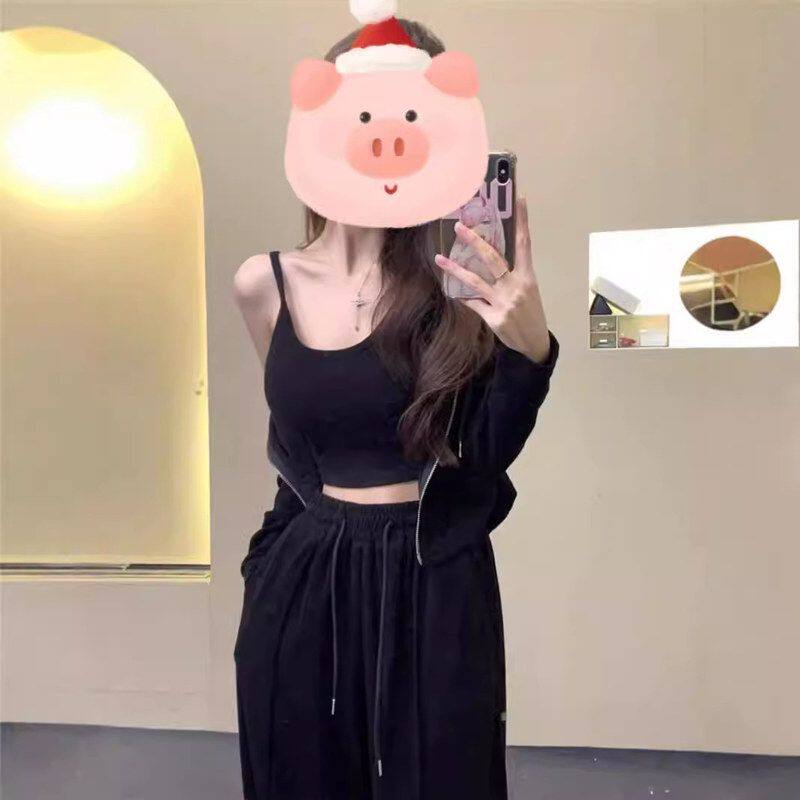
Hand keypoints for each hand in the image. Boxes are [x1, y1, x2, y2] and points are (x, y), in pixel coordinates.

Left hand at [434, 196, 551, 363]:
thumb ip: (512, 274)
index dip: (522, 221)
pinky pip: (472, 303)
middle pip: (492, 259)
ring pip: (474, 281)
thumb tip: (489, 257)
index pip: (524, 244)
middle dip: (474, 242)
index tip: (519, 200)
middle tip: (459, 228)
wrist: (534, 343)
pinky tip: (452, 291)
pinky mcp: (492, 318)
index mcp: (527, 277)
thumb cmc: (530, 313)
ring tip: (439, 259)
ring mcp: (502, 303)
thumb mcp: (528, 290)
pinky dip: (463, 296)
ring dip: (455, 269)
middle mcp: (515, 287)